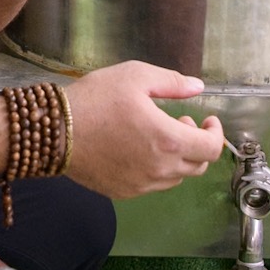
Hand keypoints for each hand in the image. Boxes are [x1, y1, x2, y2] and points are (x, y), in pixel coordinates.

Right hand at [63, 62, 223, 198]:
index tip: (208, 120)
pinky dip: (157, 169)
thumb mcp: (135, 77)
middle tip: (181, 123)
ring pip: (176, 177)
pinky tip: (138, 150)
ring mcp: (142, 185)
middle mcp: (160, 169)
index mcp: (168, 140)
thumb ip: (172, 83)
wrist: (54, 132)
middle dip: (196, 143)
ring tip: (157, 135)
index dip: (215, 134)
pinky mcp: (124, 193)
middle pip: (198, 165)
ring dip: (178, 157)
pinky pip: (153, 185)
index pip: (211, 149)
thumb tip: (199, 87)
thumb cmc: (95, 99)